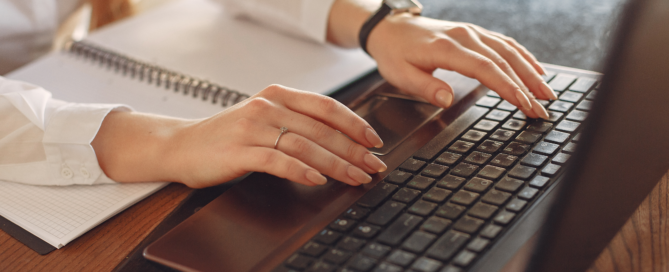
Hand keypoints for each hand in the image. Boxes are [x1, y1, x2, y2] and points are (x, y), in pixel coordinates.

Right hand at [93, 85, 386, 188]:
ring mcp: (253, 128)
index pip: (326, 106)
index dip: (355, 124)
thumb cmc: (227, 136)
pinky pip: (278, 161)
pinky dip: (301, 170)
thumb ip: (295, 121)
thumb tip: (340, 138)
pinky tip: (318, 180)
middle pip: (321, 128)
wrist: (181, 146)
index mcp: (277, 96)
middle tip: (374, 166)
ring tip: (356, 177)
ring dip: (336, 163)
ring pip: (306, 145)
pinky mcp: (240, 151)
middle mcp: (267, 107)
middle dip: (354, 150)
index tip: (375, 141)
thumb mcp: (264, 118)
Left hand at [367, 14, 555, 118]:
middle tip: (543, 109)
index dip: (507, 87)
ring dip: (531, 72)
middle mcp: (465, 36)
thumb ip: (425, 87)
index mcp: (447, 48)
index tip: (524, 104)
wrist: (390, 28)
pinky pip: (504, 43)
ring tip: (547, 94)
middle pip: (503, 61)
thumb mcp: (400, 75)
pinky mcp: (474, 33)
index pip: (485, 69)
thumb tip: (447, 99)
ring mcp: (472, 32)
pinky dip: (524, 56)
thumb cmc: (394, 53)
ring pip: (509, 51)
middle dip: (526, 86)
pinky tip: (536, 70)